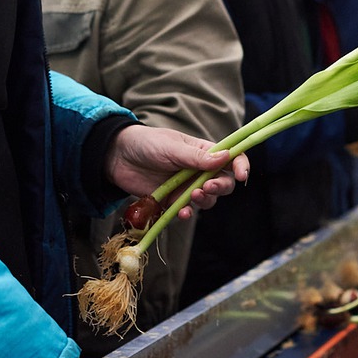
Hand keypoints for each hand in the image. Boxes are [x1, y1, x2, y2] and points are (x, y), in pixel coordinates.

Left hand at [104, 125, 248, 217]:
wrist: (116, 158)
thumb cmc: (146, 143)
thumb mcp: (172, 147)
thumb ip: (197, 157)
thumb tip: (226, 156)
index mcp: (203, 151)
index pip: (231, 157)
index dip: (240, 166)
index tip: (241, 175)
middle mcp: (199, 170)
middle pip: (223, 183)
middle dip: (221, 187)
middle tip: (207, 187)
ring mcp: (186, 186)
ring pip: (208, 199)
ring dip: (205, 200)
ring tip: (191, 197)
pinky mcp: (173, 201)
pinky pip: (188, 211)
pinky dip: (188, 213)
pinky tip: (182, 212)